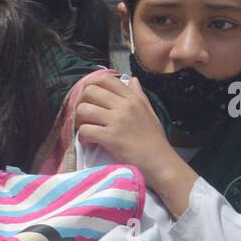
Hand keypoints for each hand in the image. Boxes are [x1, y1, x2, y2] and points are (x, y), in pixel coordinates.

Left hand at [74, 71, 196, 215]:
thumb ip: (138, 94)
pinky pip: (85, 130)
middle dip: (82, 103)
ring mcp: (117, 121)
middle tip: (86, 117)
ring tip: (88, 130)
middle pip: (90, 91)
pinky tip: (91, 143)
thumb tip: (132, 79)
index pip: (105, 79)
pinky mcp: (110, 137)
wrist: (160, 161)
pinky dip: (83, 138)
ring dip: (81, 121)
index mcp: (132, 98)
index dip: (91, 85)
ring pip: (83, 109)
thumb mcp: (149, 111)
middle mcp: (124, 105)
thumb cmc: (154, 139)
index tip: (90, 98)